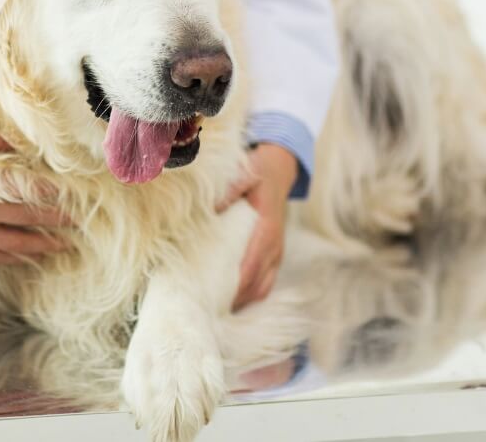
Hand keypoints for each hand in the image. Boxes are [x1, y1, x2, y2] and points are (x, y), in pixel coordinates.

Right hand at [0, 133, 70, 263]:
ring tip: (68, 244)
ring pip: (14, 244)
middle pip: (26, 218)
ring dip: (43, 244)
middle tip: (83, 219)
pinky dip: (17, 257)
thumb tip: (15, 140)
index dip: (49, 191)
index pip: (21, 189)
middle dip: (56, 219)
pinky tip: (34, 256)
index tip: (72, 190)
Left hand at [215, 143, 295, 309]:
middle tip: (206, 315)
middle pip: (255, 285)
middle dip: (233, 302)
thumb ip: (230, 189)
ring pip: (261, 289)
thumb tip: (212, 209)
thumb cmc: (257, 173)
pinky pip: (265, 284)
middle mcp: (274, 247)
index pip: (250, 267)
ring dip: (241, 303)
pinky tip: (230, 305)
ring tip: (215, 316)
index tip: (213, 301)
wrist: (279, 171)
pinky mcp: (274, 256)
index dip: (234, 288)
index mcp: (266, 230)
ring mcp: (276, 253)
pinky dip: (249, 297)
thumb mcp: (245, 173)